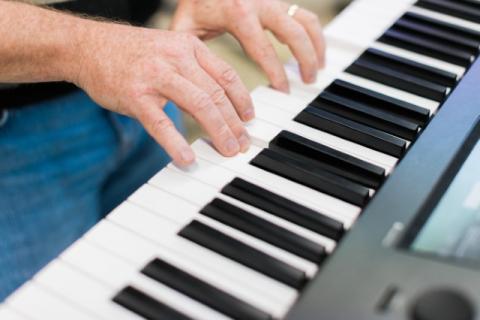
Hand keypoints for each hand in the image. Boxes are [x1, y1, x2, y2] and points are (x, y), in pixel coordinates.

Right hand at [71, 22, 252, 165]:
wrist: (88, 46)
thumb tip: (218, 103)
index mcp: (189, 46)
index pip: (226, 76)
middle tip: (243, 144)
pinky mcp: (135, 96)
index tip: (249, 119)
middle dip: (234, 123)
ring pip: (199, 105)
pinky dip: (176, 144)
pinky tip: (188, 159)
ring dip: (218, 132)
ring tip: (228, 152)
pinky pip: (161, 123)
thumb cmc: (132, 53)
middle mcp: (176, 58)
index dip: (242, 100)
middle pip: (216, 94)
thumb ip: (194, 70)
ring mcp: (156, 76)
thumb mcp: (169, 49)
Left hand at [171, 0, 325, 91]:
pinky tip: (315, 50)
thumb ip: (189, 54)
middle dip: (305, 60)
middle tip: (306, 83)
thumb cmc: (196, 0)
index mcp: (238, 14)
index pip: (264, 50)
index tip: (283, 91)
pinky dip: (314, 33)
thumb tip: (189, 84)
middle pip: (294, 34)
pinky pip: (304, 15)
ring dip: (316, 46)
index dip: (276, 73)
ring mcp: (273, 0)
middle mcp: (261, 4)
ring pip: (306, 22)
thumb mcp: (186, 25)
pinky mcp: (278, 0)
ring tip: (318, 68)